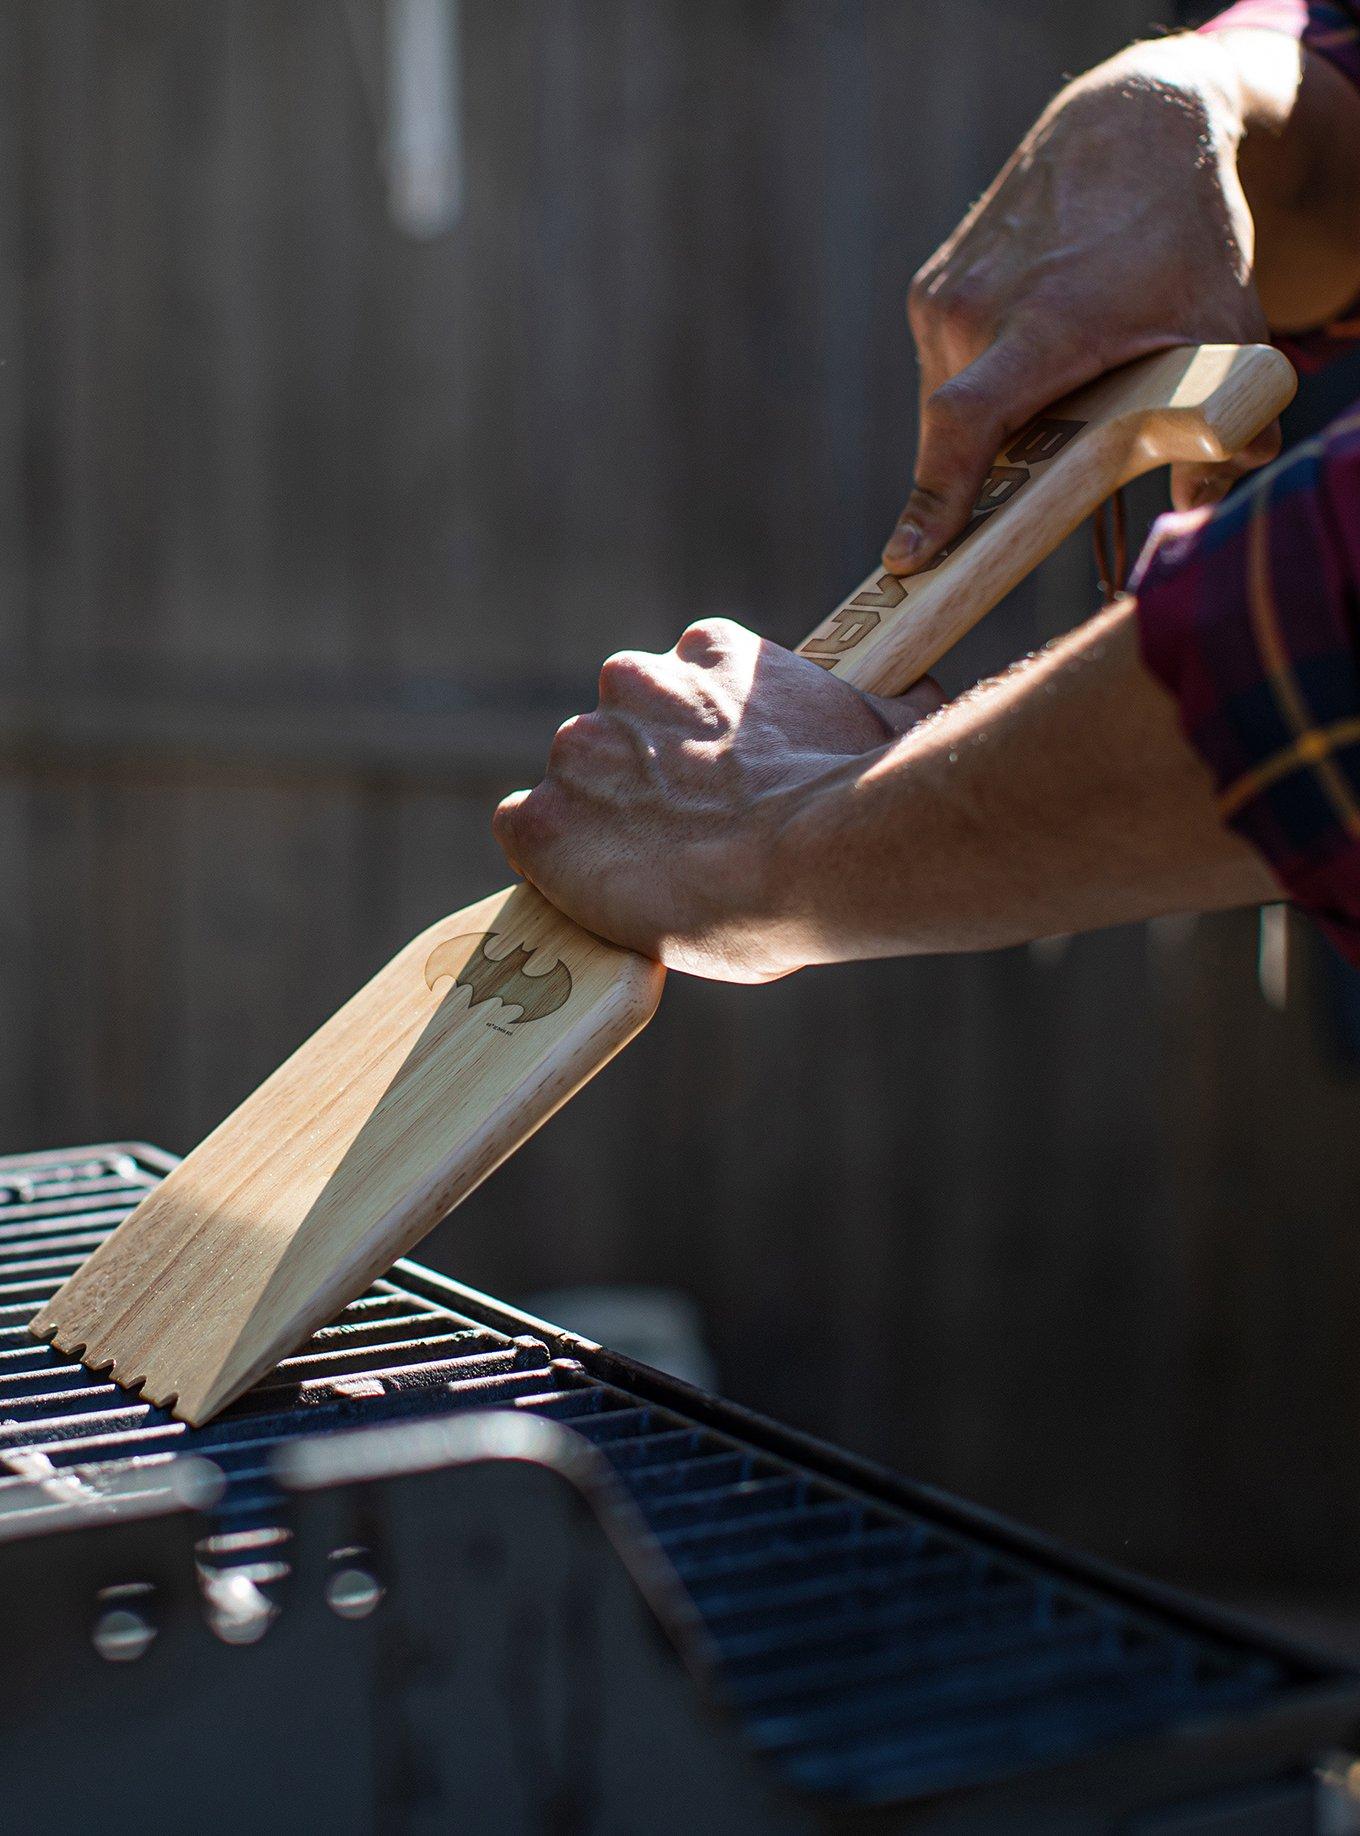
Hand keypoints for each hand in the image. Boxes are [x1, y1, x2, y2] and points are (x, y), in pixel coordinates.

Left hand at [493, 618, 941, 979]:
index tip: (719, 789)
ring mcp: (582, 751)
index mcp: (709, 653)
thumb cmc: (865, 796)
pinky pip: (524, 835)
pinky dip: (551, 863)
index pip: (676, 691)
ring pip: (573, 786)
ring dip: (602, 825)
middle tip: (688, 839)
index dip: (694, 749)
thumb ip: (862, 704)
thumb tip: (905, 699)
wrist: (824, 859)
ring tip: (657, 878)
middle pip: (617, 734)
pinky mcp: (544, 822)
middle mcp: (633, 681)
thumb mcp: (884, 720)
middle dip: (644, 783)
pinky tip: (596, 891)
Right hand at [885, 34, 1284, 575]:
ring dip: (996, 426)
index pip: (966, 425)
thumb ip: (1225, 428)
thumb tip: (1200, 502)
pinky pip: (947, 373)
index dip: (936, 499)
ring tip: (1058, 386)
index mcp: (1040, 324)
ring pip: (951, 409)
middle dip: (999, 474)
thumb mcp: (1226, 331)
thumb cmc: (1181, 237)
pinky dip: (985, 385)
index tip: (907, 559)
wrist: (1129, 128)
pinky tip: (1038, 348)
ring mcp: (942, 297)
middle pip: (965, 440)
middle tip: (1051, 474)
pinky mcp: (928, 290)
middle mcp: (974, 310)